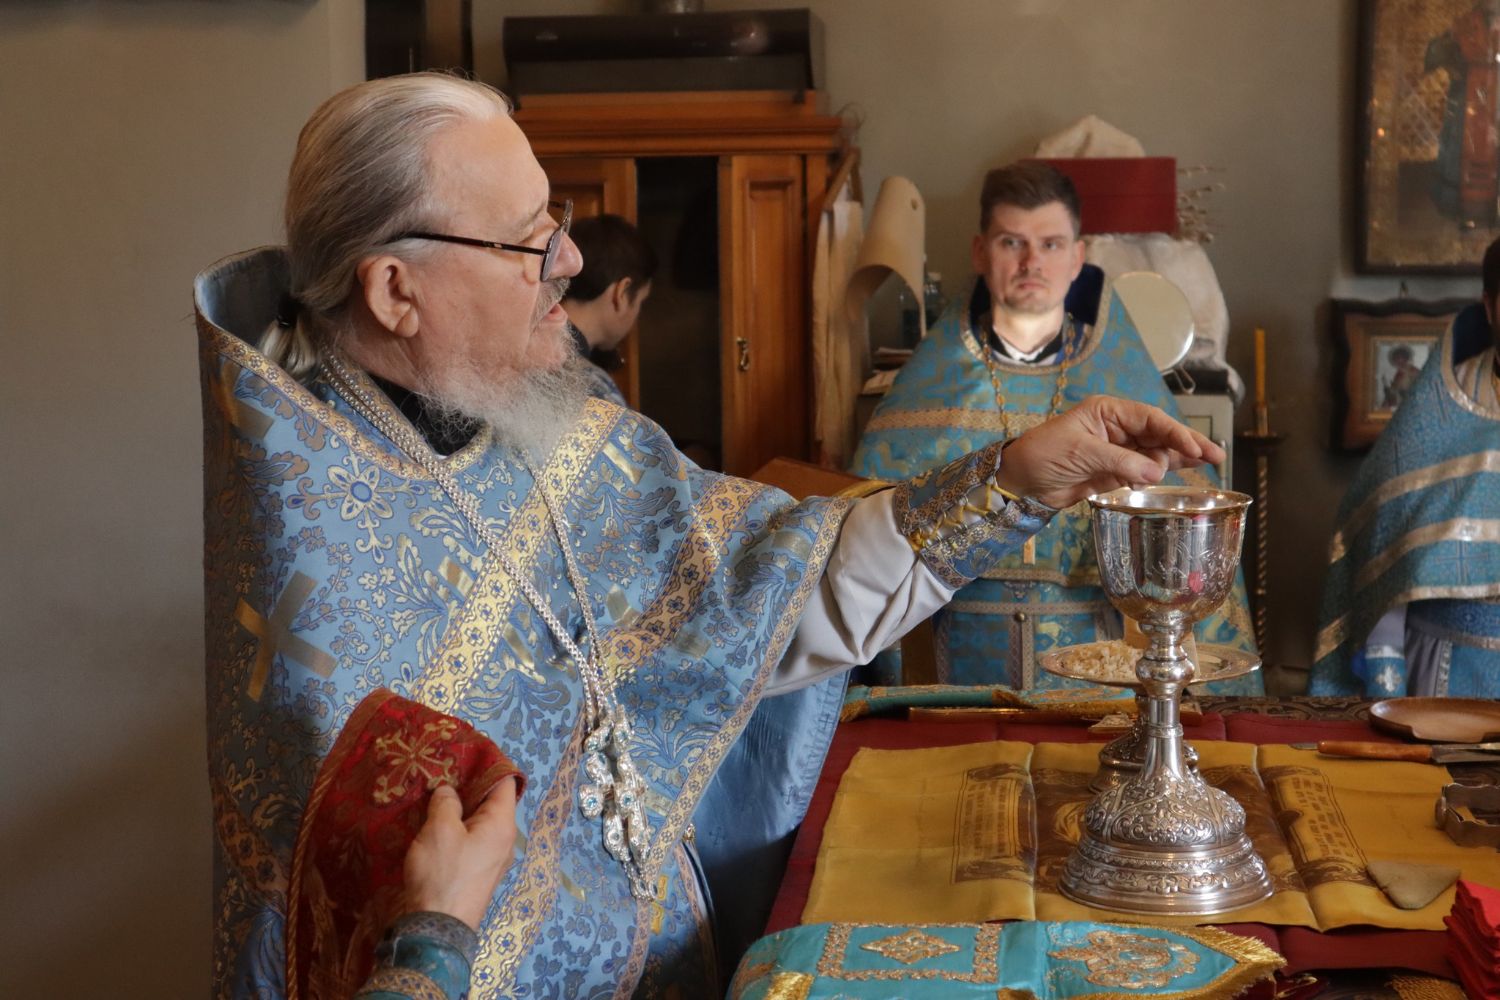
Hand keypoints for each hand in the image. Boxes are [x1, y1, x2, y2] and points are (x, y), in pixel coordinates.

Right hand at [402, 778, 518, 929]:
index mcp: (503, 824)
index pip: (505, 781)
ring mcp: (491, 858)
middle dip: (468, 784)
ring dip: (459, 807)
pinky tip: (433, 822)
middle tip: (442, 769)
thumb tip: (449, 790)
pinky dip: (456, 827)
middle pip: (491, 801)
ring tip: (433, 791)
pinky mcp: (476, 872)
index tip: (464, 751)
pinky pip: (470, 839)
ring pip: (478, 821)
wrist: (437, 930)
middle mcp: (504, 839)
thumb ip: (446, 802)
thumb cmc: (443, 874)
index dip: (487, 763)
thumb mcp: (440, 830)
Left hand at [993, 395, 1224, 509]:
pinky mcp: (1115, 471)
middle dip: (1187, 444)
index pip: (1150, 419)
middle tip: (1215, 455)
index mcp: (1108, 412)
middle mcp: (1117, 428)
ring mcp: (1118, 450)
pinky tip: (1182, 473)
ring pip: (1157, 452)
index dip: (1175, 433)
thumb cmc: (1043, 454)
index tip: (1194, 448)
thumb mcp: (1081, 453)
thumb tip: (1156, 471)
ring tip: (1208, 464)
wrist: (1020, 480)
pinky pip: (1145, 469)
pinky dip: (1163, 472)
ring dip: (1179, 459)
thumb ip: (1120, 462)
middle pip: (1160, 434)